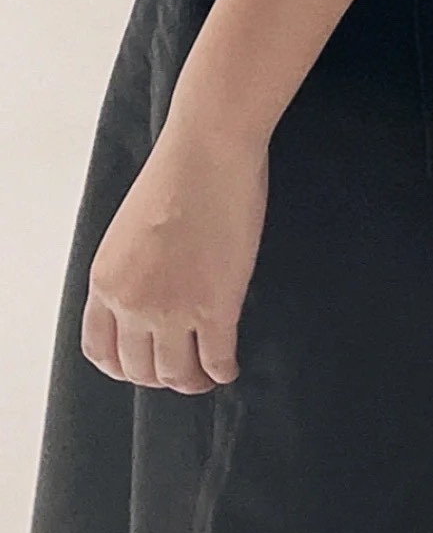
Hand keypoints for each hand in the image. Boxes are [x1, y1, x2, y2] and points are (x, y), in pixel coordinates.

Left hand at [81, 120, 268, 393]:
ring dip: (192, 380)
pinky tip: (230, 366)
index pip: (100, 351)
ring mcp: (173, 310)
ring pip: (177, 374)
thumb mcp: (129, 231)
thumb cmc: (177, 174)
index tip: (142, 366)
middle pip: (139, 370)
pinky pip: (217, 360)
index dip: (123, 367)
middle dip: (160, 377)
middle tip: (181, 370)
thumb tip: (152, 294)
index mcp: (105, 282)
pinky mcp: (216, 308)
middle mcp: (131, 304)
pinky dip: (224, 370)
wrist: (209, 152)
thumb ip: (132, 270)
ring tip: (206, 374)